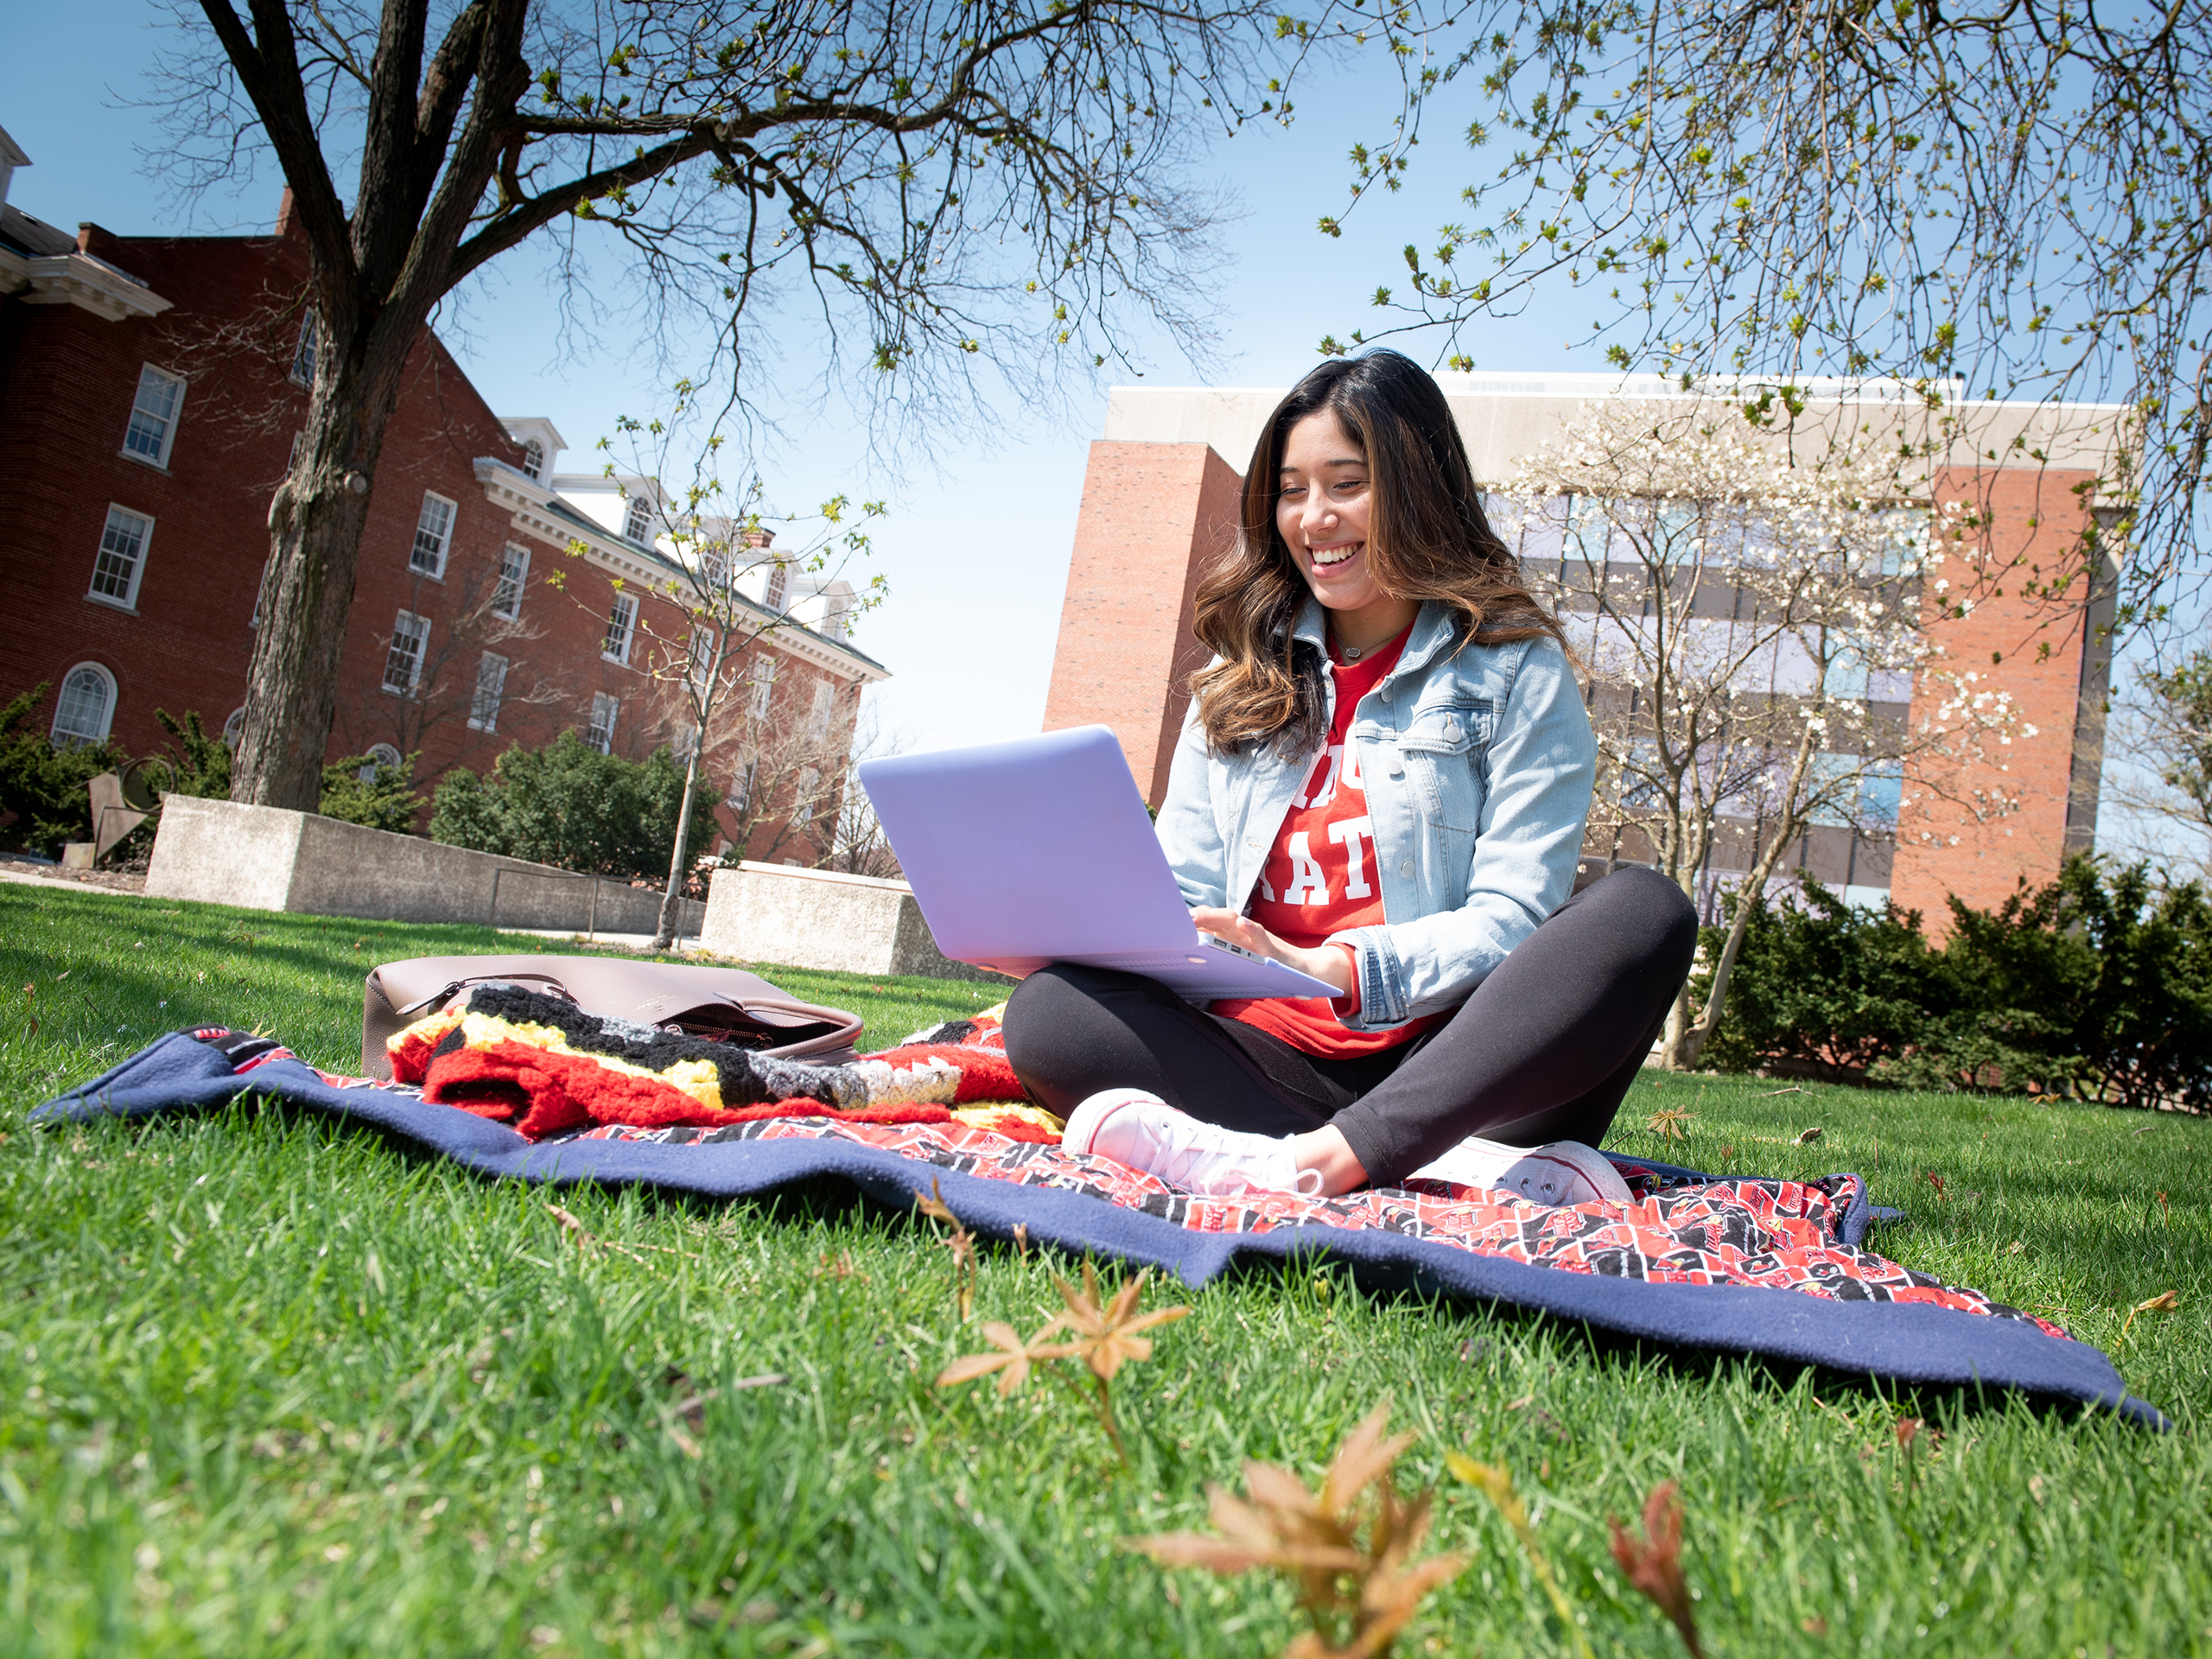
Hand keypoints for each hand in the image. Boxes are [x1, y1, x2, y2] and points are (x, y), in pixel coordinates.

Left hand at [1190, 907, 1355, 997]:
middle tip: (1177, 919)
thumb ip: (1218, 959)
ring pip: (1234, 922)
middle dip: (1197, 916)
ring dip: (1215, 917)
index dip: (1189, 922)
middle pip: (1217, 918)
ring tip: (1196, 918)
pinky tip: (1242, 924)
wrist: (1303, 972)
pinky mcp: (1273, 949)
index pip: (1207, 923)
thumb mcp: (1240, 962)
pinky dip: (1252, 929)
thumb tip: (1186, 963)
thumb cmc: (1266, 967)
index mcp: (1230, 937)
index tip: (1168, 922)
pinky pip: (1261, 937)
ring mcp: (1256, 939)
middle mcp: (1241, 933)